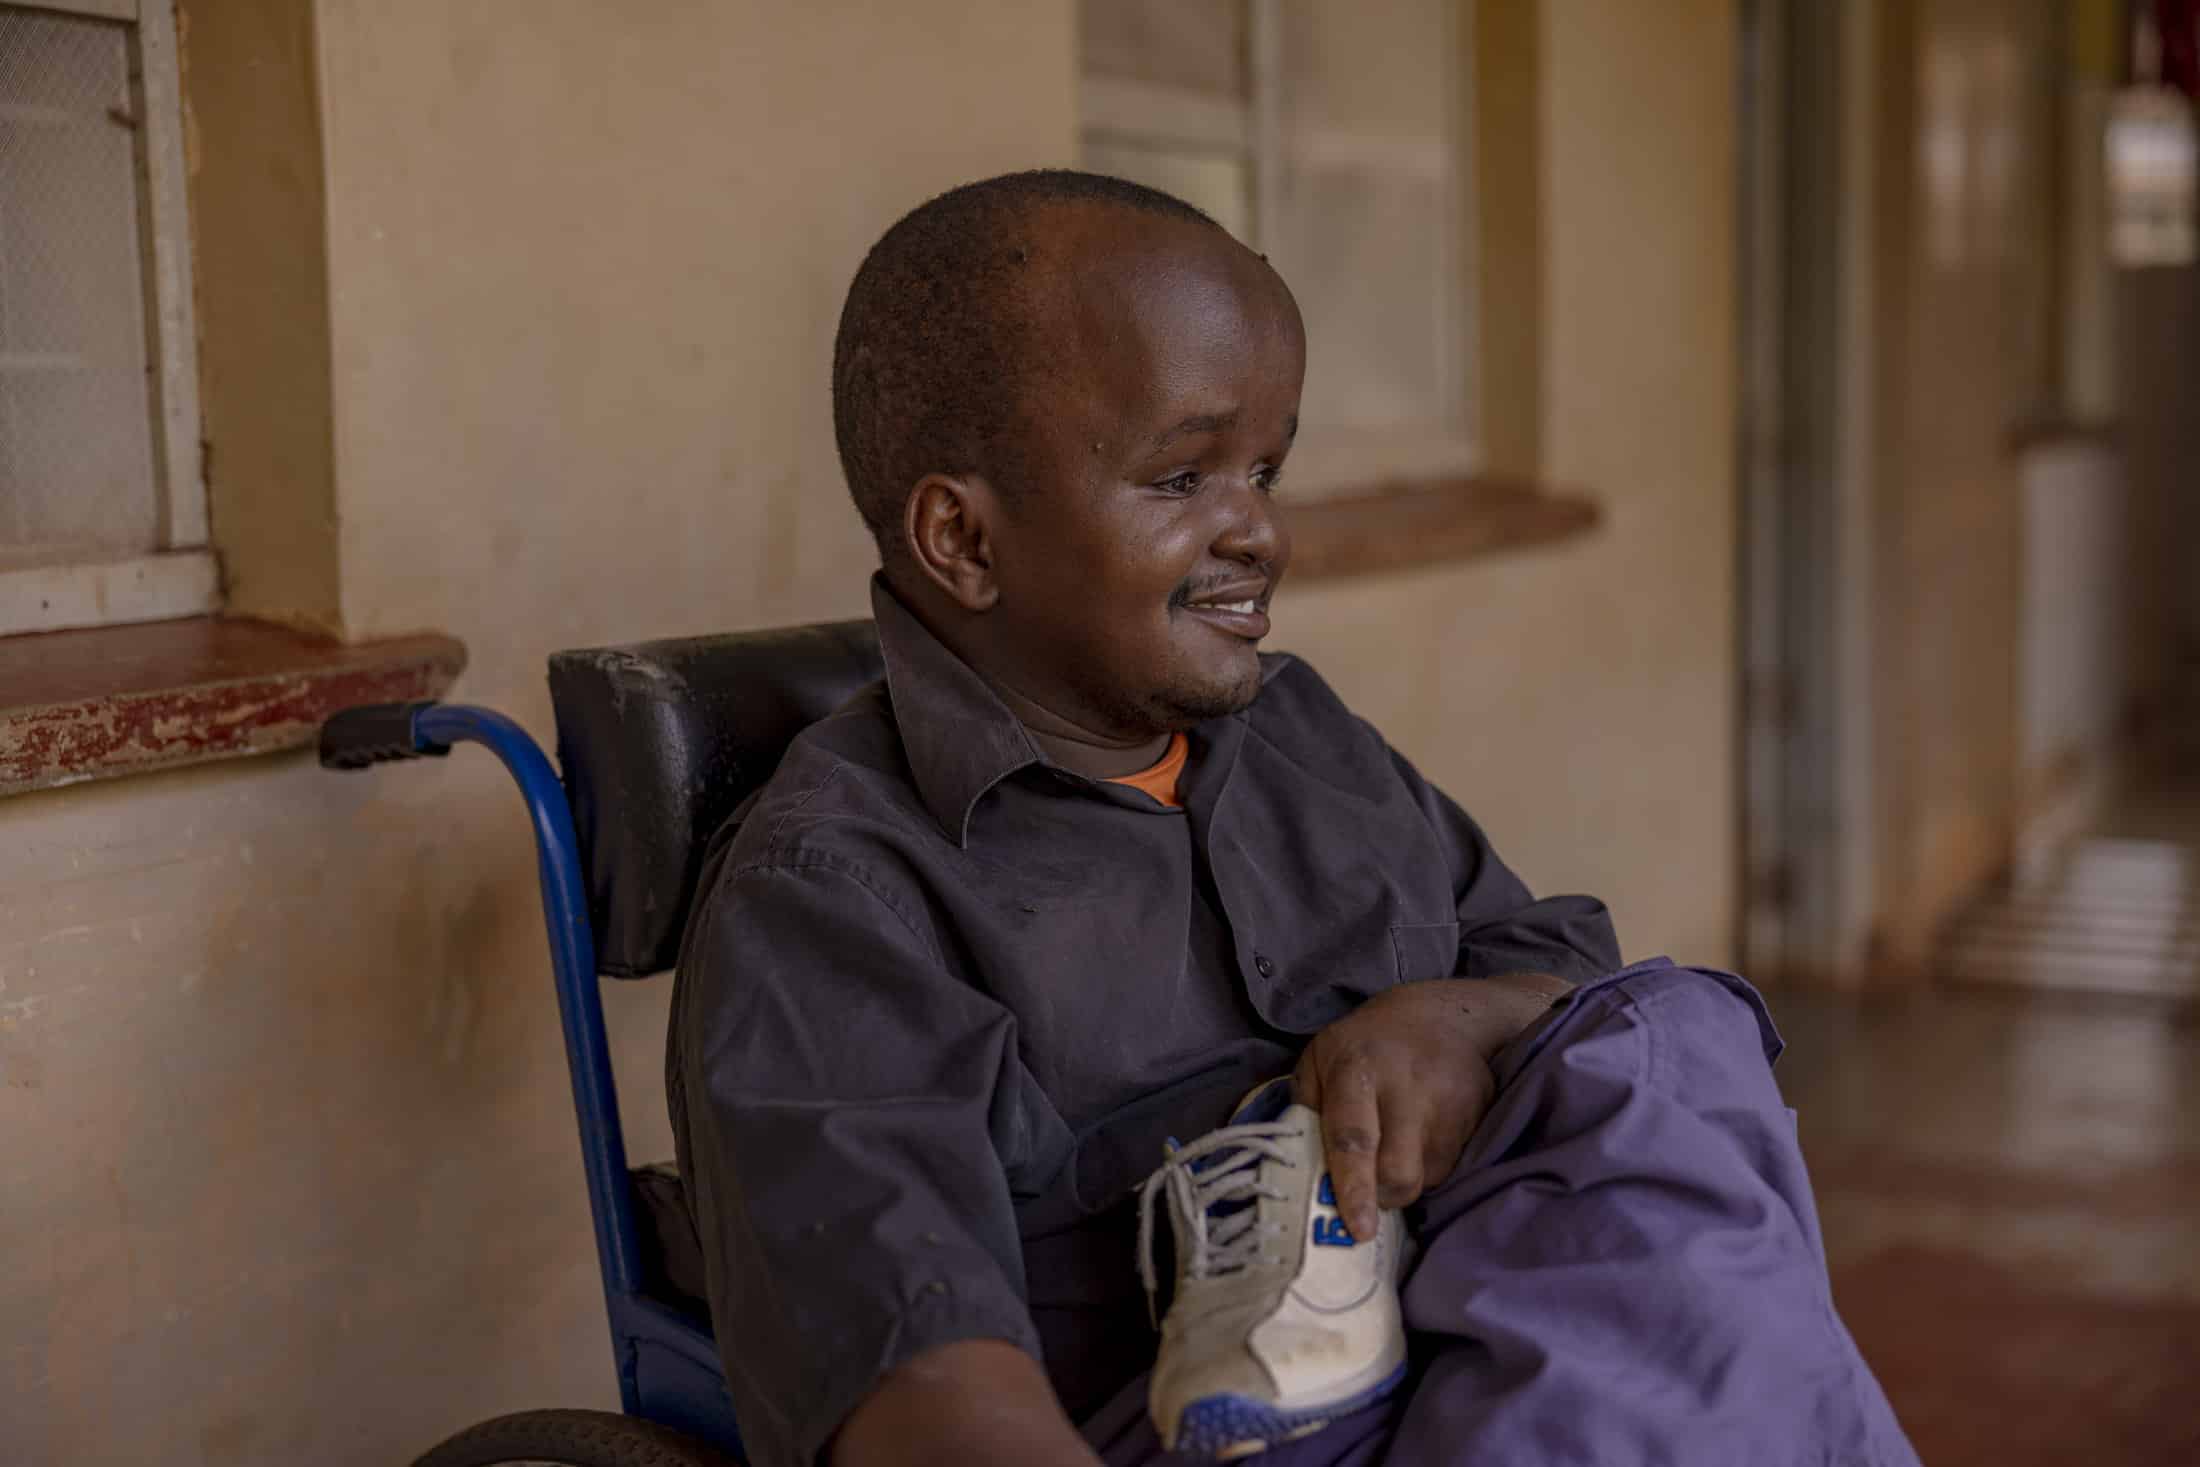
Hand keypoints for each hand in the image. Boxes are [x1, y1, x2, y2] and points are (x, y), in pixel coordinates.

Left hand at [1292, 972, 1570, 1242]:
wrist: (1444, 1016)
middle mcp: (1406, 1085)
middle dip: (1383, 1197)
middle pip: (1400, 1172)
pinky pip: (1454, 1165)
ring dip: (1409, 1179)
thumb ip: (1306, 1109)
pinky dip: (1433, 1165)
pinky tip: (1424, 1137)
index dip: (1354, 1187)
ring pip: (1429, 1176)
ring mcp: (1449, 1100)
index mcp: (1355, 1070)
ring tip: (1398, 1147)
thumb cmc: (1366, 1044)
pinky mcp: (1479, 1112)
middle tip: (1369, 1189)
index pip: (1353, 1138)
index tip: (1358, 1228)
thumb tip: (1300, 1167)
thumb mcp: (1320, 1059)